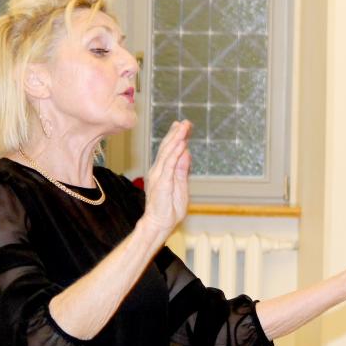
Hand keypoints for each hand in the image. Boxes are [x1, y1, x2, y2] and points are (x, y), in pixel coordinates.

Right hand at [143, 120, 191, 234]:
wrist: (159, 224)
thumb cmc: (170, 209)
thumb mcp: (181, 186)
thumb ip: (183, 170)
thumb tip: (187, 153)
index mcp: (163, 171)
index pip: (170, 150)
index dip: (176, 137)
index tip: (183, 125)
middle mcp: (159, 170)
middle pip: (168, 148)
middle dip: (177, 133)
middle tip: (185, 121)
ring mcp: (159, 175)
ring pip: (168, 153)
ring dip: (176, 139)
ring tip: (183, 127)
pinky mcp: (162, 182)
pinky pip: (169, 164)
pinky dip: (175, 153)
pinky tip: (181, 144)